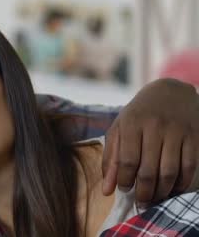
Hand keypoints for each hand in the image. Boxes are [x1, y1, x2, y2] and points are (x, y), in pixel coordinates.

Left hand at [102, 78, 198, 204]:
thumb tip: (106, 190)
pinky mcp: (194, 137)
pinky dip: (181, 184)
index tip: (124, 190)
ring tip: (154, 200)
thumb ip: (110, 158)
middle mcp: (155, 127)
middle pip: (148, 170)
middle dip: (143, 192)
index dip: (125, 180)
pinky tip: (172, 190)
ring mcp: (176, 132)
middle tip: (140, 203)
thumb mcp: (119, 129)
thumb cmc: (139, 114)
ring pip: (169, 172)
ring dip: (161, 192)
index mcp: (132, 123)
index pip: (127, 160)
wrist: (170, 92)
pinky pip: (188, 167)